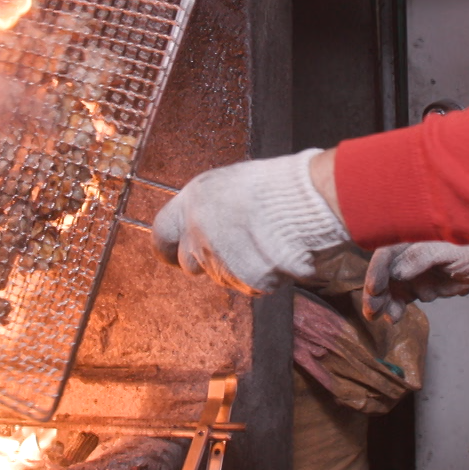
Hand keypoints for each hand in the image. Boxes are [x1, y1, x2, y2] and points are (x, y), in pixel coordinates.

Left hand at [151, 150, 349, 294]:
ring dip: (238, 267)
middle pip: (189, 263)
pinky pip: (251, 285)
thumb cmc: (275, 184)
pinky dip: (263, 276)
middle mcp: (199, 234)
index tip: (172, 252)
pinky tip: (277, 253)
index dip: (168, 246)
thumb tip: (207, 221)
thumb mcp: (229, 184)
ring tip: (264, 241)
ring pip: (222, 277)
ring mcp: (222, 261)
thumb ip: (209, 208)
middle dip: (207, 260)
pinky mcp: (247, 281)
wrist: (307, 201)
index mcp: (191, 203)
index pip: (161, 234)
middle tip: (233, 247)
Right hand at [362, 242, 468, 321]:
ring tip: (386, 317)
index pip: (387, 252)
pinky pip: (402, 299)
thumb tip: (396, 271)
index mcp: (412, 237)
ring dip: (384, 303)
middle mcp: (408, 254)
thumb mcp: (450, 250)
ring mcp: (413, 272)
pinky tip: (394, 317)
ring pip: (391, 288)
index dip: (377, 269)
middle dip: (377, 292)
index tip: (374, 288)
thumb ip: (422, 257)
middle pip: (385, 272)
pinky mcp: (419, 287)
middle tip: (372, 310)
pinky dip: (396, 308)